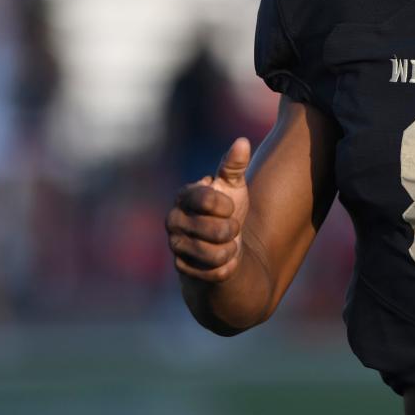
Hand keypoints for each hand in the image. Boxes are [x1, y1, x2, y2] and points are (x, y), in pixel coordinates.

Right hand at [166, 138, 250, 282]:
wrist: (223, 245)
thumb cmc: (227, 210)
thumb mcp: (234, 186)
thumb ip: (235, 165)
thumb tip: (242, 141)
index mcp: (184, 196)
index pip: (206, 199)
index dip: (226, 205)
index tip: (228, 207)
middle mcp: (173, 220)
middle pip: (215, 230)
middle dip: (231, 230)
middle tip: (229, 227)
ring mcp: (175, 246)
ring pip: (216, 254)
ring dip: (230, 249)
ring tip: (227, 244)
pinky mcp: (182, 269)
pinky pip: (216, 272)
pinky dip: (226, 267)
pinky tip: (221, 260)